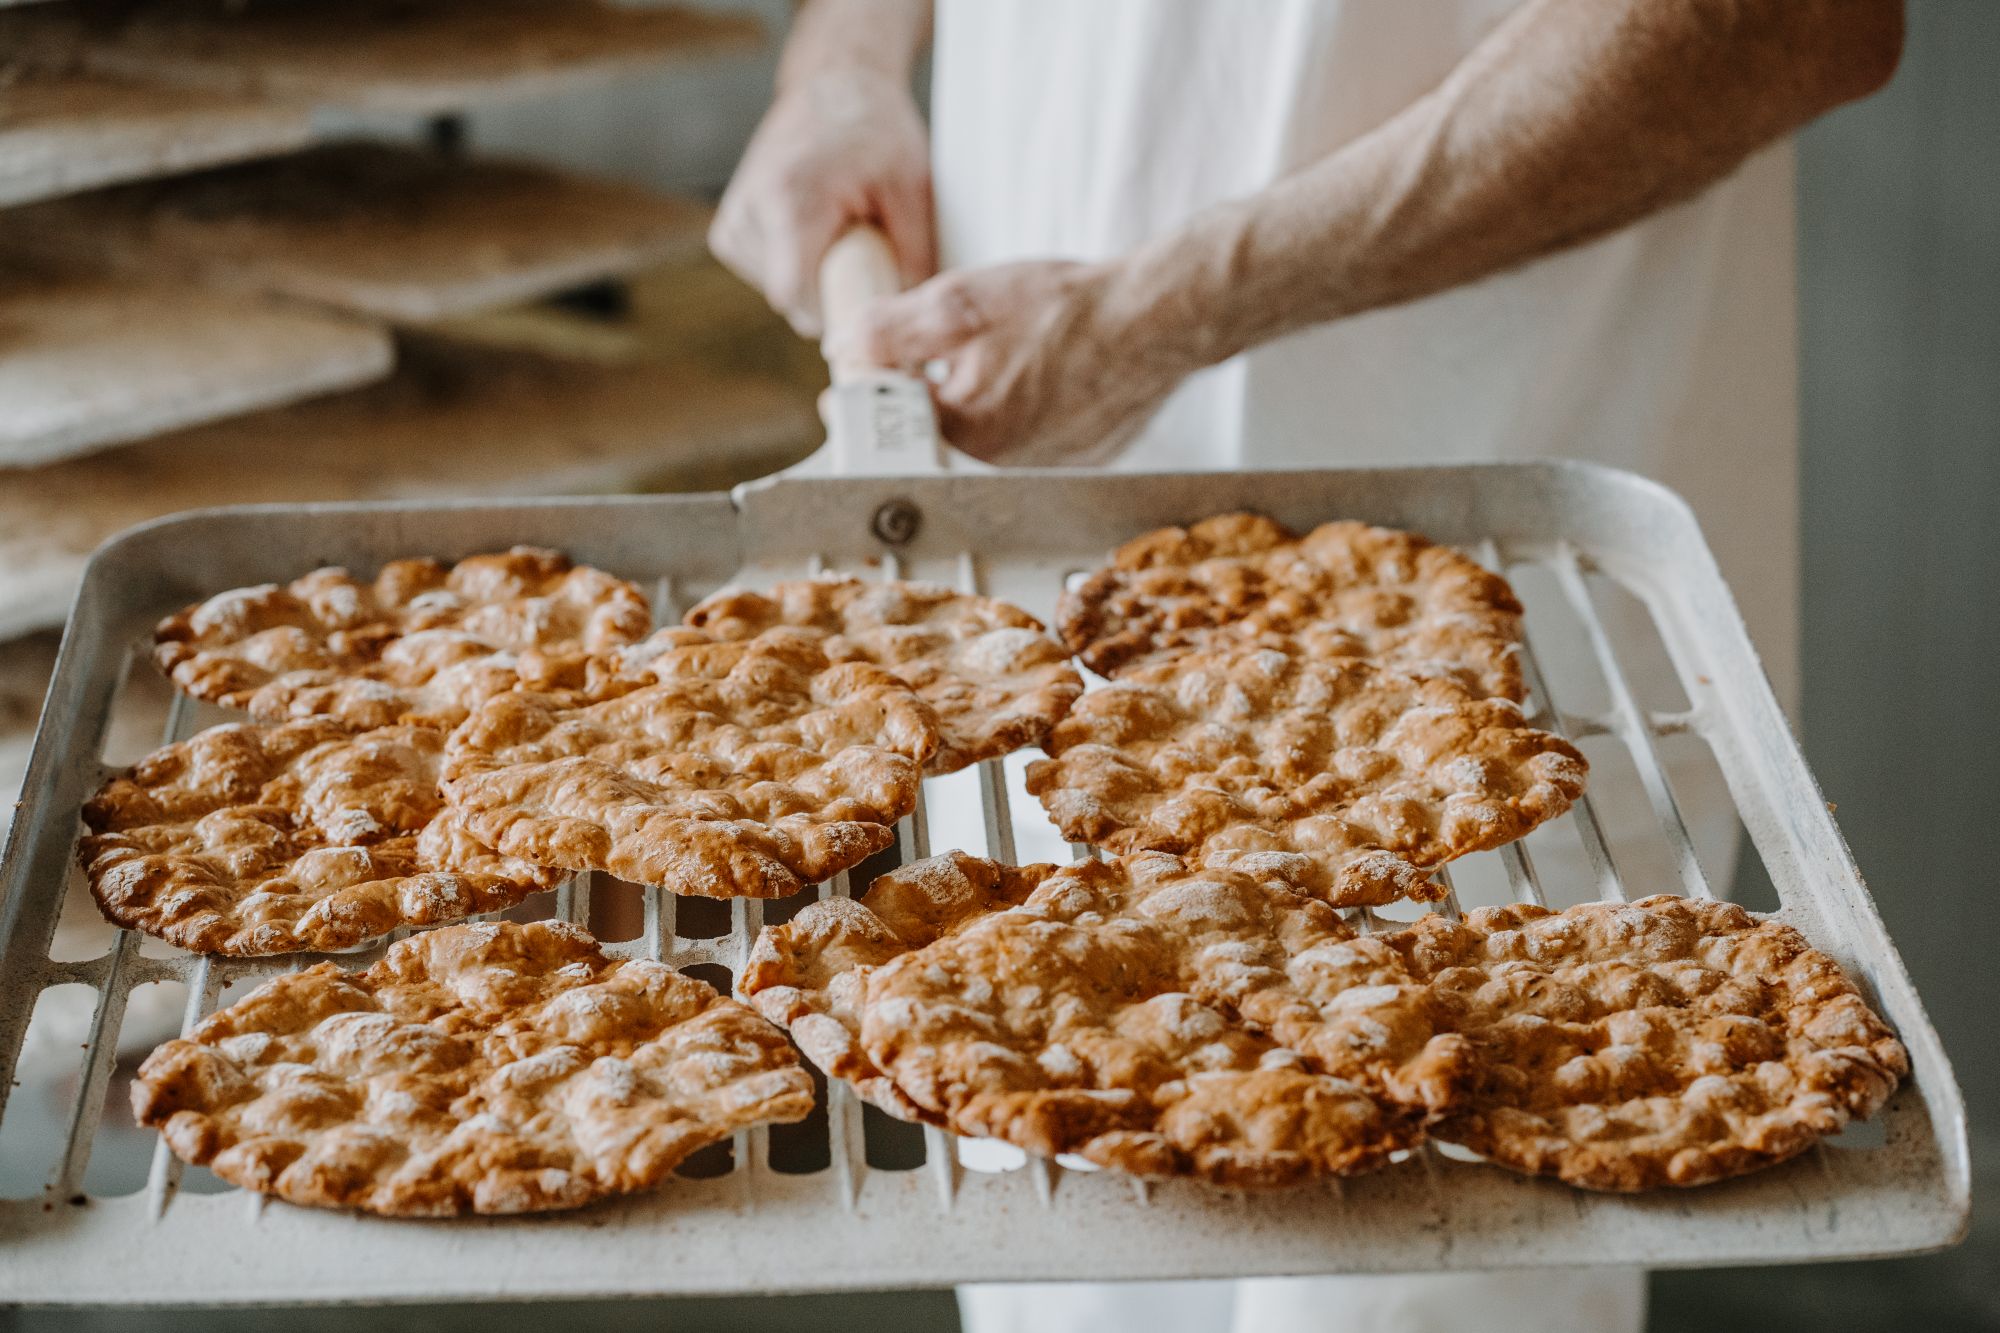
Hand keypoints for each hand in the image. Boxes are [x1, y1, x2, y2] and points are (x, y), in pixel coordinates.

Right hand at [709, 69, 934, 337]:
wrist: (833, 85)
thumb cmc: (876, 131)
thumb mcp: (912, 190)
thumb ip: (914, 259)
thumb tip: (916, 322)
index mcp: (789, 201)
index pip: (798, 299)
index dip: (838, 317)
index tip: (873, 312)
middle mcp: (749, 212)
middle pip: (795, 301)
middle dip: (837, 293)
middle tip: (869, 253)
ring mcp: (733, 223)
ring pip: (785, 295)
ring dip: (821, 278)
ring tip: (843, 231)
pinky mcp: (729, 232)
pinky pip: (773, 278)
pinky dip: (803, 266)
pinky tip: (820, 231)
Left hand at [830, 259, 1191, 465]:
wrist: (1157, 318)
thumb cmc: (1068, 310)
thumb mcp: (960, 304)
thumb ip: (890, 332)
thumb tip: (844, 348)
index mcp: (965, 437)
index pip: (891, 429)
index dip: (876, 393)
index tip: (872, 375)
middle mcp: (1003, 468)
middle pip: (939, 437)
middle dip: (933, 393)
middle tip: (954, 350)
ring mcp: (1045, 468)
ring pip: (985, 439)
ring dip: (981, 401)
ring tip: (1010, 354)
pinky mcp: (1077, 459)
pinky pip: (1029, 440)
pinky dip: (1025, 409)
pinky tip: (1044, 372)